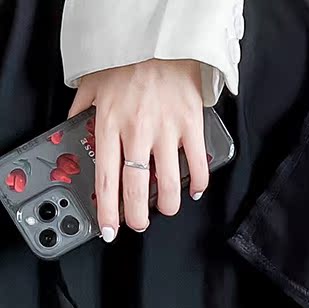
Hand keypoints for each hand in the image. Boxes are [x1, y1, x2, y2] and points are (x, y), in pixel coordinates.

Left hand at [68, 59, 209, 241]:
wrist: (159, 39)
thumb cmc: (126, 60)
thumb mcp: (92, 83)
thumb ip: (82, 110)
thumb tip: (72, 129)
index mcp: (110, 124)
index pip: (106, 178)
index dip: (108, 210)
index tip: (111, 229)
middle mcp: (137, 132)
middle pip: (136, 188)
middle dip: (138, 216)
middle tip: (140, 224)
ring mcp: (166, 131)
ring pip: (169, 184)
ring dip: (168, 205)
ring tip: (165, 208)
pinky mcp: (191, 126)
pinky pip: (197, 165)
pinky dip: (198, 183)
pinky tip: (193, 190)